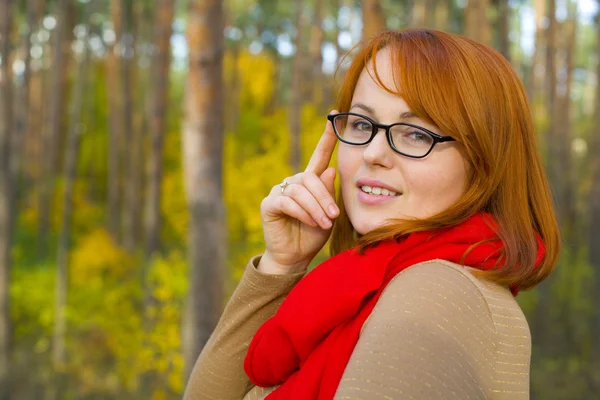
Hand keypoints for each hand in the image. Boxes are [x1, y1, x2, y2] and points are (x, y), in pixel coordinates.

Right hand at [259, 111, 339, 273]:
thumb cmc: (313, 235)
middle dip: (325, 196)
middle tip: (334, 215)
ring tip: (324, 223)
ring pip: (300, 190)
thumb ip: (329, 193)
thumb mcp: (328, 214)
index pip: (320, 156)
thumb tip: (330, 170)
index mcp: (310, 182)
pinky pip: (287, 201)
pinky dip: (302, 212)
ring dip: (316, 207)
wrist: (295, 258)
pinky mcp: (269, 204)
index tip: (335, 115)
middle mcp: (294, 183)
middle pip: (311, 178)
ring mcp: (280, 192)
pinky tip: (310, 222)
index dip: (327, 137)